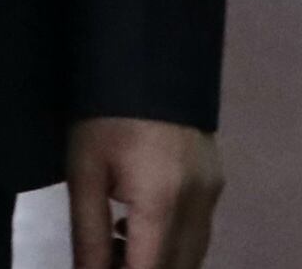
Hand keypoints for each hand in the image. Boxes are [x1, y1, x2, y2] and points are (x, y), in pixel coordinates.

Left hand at [69, 115, 221, 268]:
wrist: (149, 54)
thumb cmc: (106, 114)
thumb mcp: (85, 174)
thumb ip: (89, 236)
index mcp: (163, 204)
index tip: (98, 267)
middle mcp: (198, 205)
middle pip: (178, 268)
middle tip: (103, 258)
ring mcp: (213, 192)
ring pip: (193, 255)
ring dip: (159, 261)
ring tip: (115, 246)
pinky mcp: (216, 180)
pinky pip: (199, 232)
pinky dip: (173, 244)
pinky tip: (137, 227)